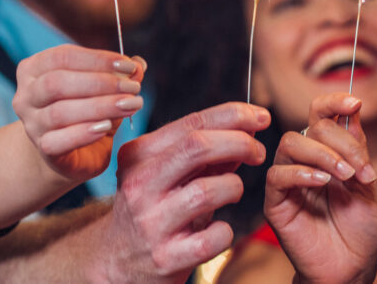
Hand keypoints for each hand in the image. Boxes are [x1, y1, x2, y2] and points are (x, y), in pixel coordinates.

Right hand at [13, 44, 145, 181]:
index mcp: (35, 69)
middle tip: (133, 88)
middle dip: (100, 83)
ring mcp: (32, 124)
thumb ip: (119, 74)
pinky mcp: (43, 150)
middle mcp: (26, 95)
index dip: (98, 59)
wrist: (72, 153)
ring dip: (100, 107)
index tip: (130, 66)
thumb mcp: (105, 89)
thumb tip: (139, 64)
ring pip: (59, 112)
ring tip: (129, 105)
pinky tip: (107, 128)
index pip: (62, 57)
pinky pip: (58, 141)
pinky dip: (84, 133)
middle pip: (57, 83)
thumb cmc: (86, 112)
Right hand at [93, 102, 270, 282]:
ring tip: (232, 192)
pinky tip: (218, 230)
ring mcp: (151, 223)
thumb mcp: (166, 173)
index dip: (234, 115)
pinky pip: (215, 236)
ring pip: (208, 190)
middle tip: (258, 152)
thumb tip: (248, 128)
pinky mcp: (166, 257)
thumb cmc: (151, 208)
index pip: (192, 124)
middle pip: (198, 147)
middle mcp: (140, 185)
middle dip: (239, 143)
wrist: (116, 261)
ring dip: (233, 187)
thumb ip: (203, 152)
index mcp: (138, 155)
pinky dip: (226, 231)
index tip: (260, 117)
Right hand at [265, 93, 376, 283]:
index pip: (320, 115)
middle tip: (360, 169)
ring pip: (289, 144)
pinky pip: (277, 175)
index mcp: (328, 153)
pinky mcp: (276, 202)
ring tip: (344, 177)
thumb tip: (353, 109)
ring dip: (322, 155)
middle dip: (340, 142)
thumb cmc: (361, 233)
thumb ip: (358, 150)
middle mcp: (306, 162)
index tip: (354, 102)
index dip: (333, 102)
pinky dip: (301, 173)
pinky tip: (322, 184)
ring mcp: (289, 181)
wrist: (352, 270)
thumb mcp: (368, 185)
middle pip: (309, 126)